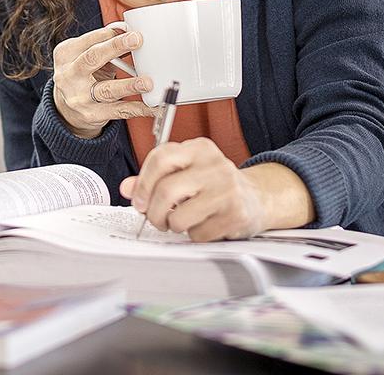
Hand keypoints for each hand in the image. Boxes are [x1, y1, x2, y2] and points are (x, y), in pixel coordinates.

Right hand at [51, 23, 156, 138]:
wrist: (66, 109)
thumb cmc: (81, 75)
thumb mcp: (84, 56)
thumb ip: (102, 43)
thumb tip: (127, 30)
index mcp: (66, 55)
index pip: (89, 40)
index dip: (110, 34)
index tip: (132, 31)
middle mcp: (69, 76)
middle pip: (92, 58)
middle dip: (115, 47)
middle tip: (137, 40)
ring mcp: (80, 97)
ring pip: (107, 90)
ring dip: (129, 85)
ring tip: (147, 82)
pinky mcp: (92, 115)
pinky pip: (119, 111)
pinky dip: (138, 108)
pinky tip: (153, 106)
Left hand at [119, 137, 268, 241]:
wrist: (256, 198)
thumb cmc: (215, 186)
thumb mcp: (186, 173)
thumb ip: (154, 178)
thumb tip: (127, 187)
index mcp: (199, 148)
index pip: (161, 158)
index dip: (142, 184)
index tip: (139, 200)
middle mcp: (214, 165)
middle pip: (166, 190)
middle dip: (154, 212)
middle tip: (156, 219)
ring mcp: (226, 189)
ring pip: (179, 216)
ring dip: (173, 226)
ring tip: (180, 221)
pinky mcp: (235, 214)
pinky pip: (198, 233)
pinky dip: (194, 235)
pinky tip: (203, 225)